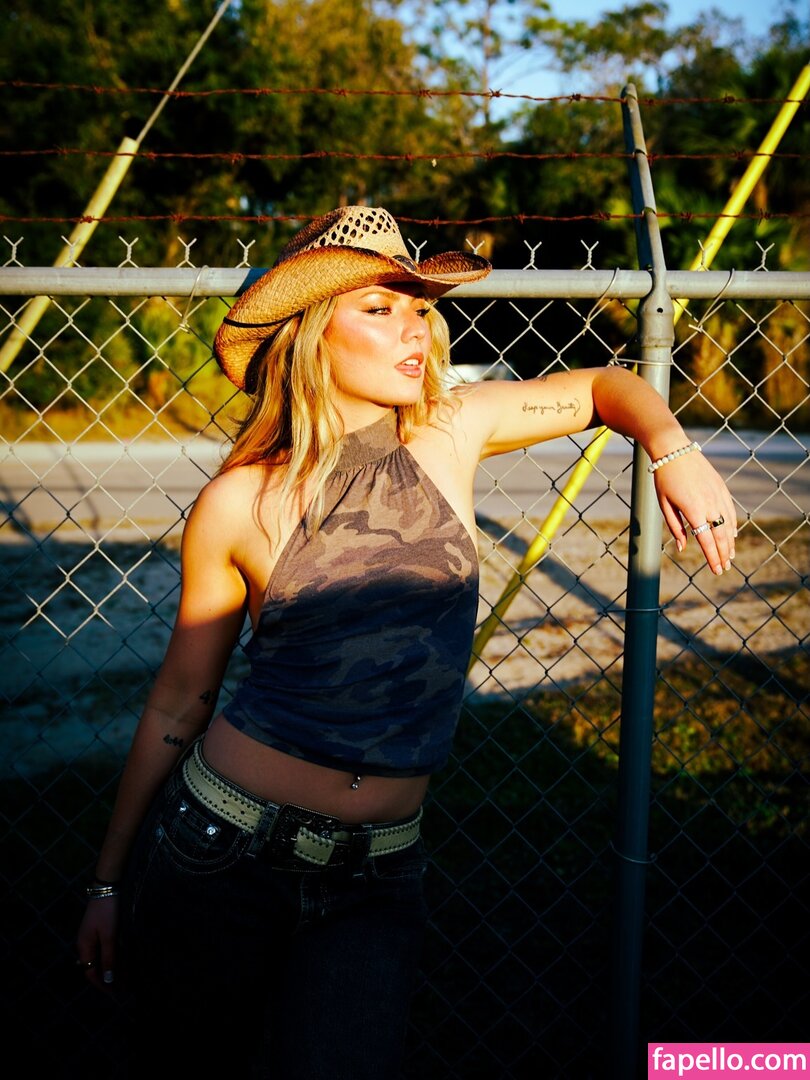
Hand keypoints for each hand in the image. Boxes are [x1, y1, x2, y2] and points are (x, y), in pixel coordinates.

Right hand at [76, 896, 118, 992]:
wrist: (107, 887)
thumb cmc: (107, 912)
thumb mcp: (109, 936)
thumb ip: (108, 957)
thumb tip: (108, 979)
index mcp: (84, 947)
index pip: (90, 972)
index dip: (102, 983)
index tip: (114, 992)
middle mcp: (86, 944)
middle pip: (96, 966)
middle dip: (109, 978)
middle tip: (123, 987)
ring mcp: (93, 936)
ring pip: (102, 958)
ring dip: (113, 968)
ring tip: (126, 977)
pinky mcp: (101, 930)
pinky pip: (107, 949)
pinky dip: (114, 956)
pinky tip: (124, 961)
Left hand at [653, 451, 736, 574]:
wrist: (674, 451)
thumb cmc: (664, 479)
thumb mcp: (664, 504)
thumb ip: (675, 527)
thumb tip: (682, 548)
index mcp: (693, 510)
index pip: (706, 540)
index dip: (712, 557)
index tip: (716, 570)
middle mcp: (709, 504)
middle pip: (720, 536)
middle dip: (723, 554)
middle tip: (724, 569)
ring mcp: (717, 495)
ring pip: (728, 524)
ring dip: (729, 543)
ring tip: (729, 557)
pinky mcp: (721, 487)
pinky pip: (730, 510)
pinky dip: (732, 525)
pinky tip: (732, 535)